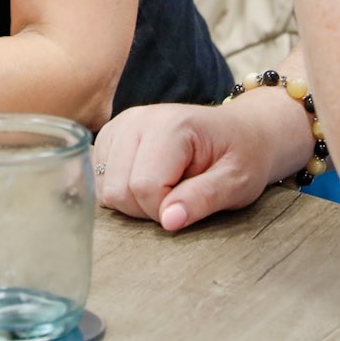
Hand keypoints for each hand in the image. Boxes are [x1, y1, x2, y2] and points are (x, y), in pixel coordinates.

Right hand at [93, 90, 310, 230]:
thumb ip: (203, 199)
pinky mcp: (111, 134)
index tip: (191, 203)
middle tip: (179, 197)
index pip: (144, 187)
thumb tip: (168, 221)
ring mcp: (120, 124)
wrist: (241, 131)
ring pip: (104, 186)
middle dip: (147, 208)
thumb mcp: (237, 182)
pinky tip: (147, 179)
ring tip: (165, 187)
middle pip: (117, 189)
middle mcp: (138, 119)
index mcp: (170, 126)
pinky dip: (121, 189)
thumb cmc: (241, 156)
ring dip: (132, 200)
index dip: (166, 210)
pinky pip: (98, 178)